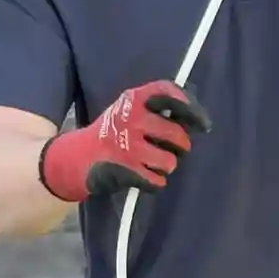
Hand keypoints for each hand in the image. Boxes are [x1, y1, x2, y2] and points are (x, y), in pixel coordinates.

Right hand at [38, 81, 211, 202]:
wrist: (75, 157)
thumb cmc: (111, 133)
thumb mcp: (129, 111)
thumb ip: (157, 110)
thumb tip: (195, 117)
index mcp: (134, 99)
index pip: (168, 94)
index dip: (191, 108)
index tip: (203, 124)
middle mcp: (132, 119)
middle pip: (177, 135)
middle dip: (180, 147)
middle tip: (172, 150)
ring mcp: (128, 145)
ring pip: (169, 162)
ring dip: (165, 167)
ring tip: (152, 164)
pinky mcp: (124, 170)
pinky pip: (156, 181)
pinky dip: (154, 183)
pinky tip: (144, 178)